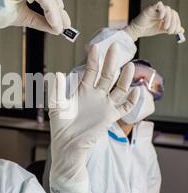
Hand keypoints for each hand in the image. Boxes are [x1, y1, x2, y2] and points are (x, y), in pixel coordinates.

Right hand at [0, 0, 69, 69]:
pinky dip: (50, 11)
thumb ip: (41, 20)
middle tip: (65, 27)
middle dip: (59, 11)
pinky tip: (54, 23)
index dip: (57, 8)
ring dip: (56, 13)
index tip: (63, 23)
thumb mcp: (24, 17)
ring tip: (59, 28)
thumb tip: (57, 28)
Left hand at [48, 43, 139, 192]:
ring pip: (118, 89)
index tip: (95, 46)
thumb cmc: (61, 126)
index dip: (93, 59)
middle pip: (107, 76)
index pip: (91, 71)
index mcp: (83, 90)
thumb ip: (57, 90)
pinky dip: (131, 101)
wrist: (67, 145)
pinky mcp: (109, 118)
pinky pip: (124, 108)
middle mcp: (96, 96)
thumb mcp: (57, 105)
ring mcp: (104, 106)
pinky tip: (136, 91)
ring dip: (124, 79)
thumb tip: (57, 74)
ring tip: (129, 66)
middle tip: (116, 47)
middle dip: (111, 62)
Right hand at [124, 1, 184, 40]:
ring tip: (166, 28)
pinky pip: (159, 5)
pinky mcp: (150, 8)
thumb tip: (181, 30)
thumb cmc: (147, 30)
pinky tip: (161, 18)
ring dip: (169, 19)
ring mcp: (156, 9)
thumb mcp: (161, 30)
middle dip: (173, 22)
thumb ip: (170, 29)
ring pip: (168, 9)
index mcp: (165, 15)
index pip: (175, 16)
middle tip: (170, 31)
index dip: (177, 23)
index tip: (176, 31)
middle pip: (173, 13)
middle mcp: (161, 11)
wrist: (136, 31)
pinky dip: (162, 10)